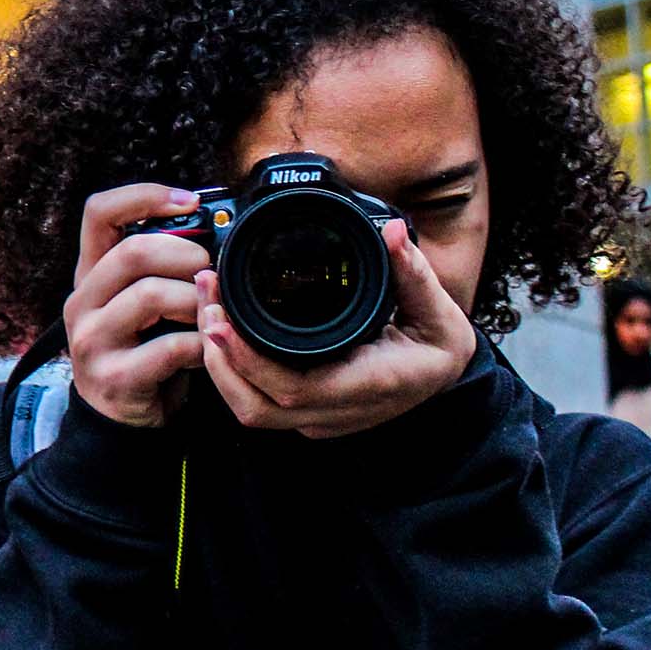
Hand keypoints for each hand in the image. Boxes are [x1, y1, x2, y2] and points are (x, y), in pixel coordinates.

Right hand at [63, 184, 210, 427]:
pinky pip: (169, 348)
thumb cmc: (142, 350)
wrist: (122, 419)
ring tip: (211, 315)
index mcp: (89, 274)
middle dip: (187, 255)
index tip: (190, 201)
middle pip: (133, 252)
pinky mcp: (114, 378)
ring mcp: (91, 341)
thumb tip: (213, 228)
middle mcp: (81, 302)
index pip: (99, 212)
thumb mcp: (140, 303)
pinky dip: (201, 345)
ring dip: (197, 302)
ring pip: (151, 296)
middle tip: (210, 272)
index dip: (145, 196)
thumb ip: (160, 267)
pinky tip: (206, 350)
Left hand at [200, 218, 477, 438]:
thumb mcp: (439, 312)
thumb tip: (394, 232)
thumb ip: (413, 272)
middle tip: (206, 298)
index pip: (292, 389)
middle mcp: (335, 412)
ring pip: (249, 407)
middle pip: (254, 406)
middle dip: (218, 356)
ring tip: (208, 305)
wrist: (443, 382)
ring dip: (218, 362)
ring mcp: (317, 417)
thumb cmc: (438, 349)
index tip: (221, 319)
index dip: (248, 361)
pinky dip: (231, 368)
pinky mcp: (305, 412)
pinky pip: (256, 399)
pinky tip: (221, 328)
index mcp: (366, 387)